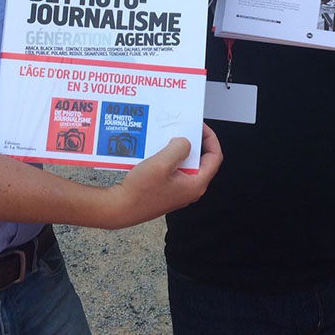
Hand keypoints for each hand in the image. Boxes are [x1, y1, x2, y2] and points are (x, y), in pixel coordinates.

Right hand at [104, 123, 222, 228]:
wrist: (120, 208)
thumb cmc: (139, 192)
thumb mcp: (162, 163)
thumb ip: (179, 148)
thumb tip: (185, 142)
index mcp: (196, 184)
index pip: (215, 157)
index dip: (210, 138)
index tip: (200, 127)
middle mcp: (190, 189)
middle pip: (200, 159)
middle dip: (192, 142)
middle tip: (182, 129)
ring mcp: (178, 190)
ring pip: (185, 163)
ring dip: (177, 149)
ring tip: (167, 138)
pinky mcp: (166, 189)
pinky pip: (172, 168)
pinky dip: (167, 157)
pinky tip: (156, 150)